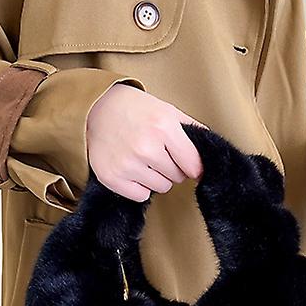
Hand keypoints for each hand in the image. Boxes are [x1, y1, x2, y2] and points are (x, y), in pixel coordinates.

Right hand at [86, 83, 204, 200]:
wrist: (94, 109)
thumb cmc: (133, 109)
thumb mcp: (166, 110)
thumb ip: (191, 129)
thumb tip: (211, 147)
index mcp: (163, 127)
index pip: (193, 165)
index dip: (193, 167)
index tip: (189, 165)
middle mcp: (146, 147)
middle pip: (177, 177)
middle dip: (172, 168)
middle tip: (157, 153)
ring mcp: (128, 164)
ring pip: (161, 188)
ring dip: (156, 177)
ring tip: (143, 159)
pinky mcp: (112, 178)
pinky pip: (141, 196)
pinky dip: (139, 186)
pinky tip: (131, 169)